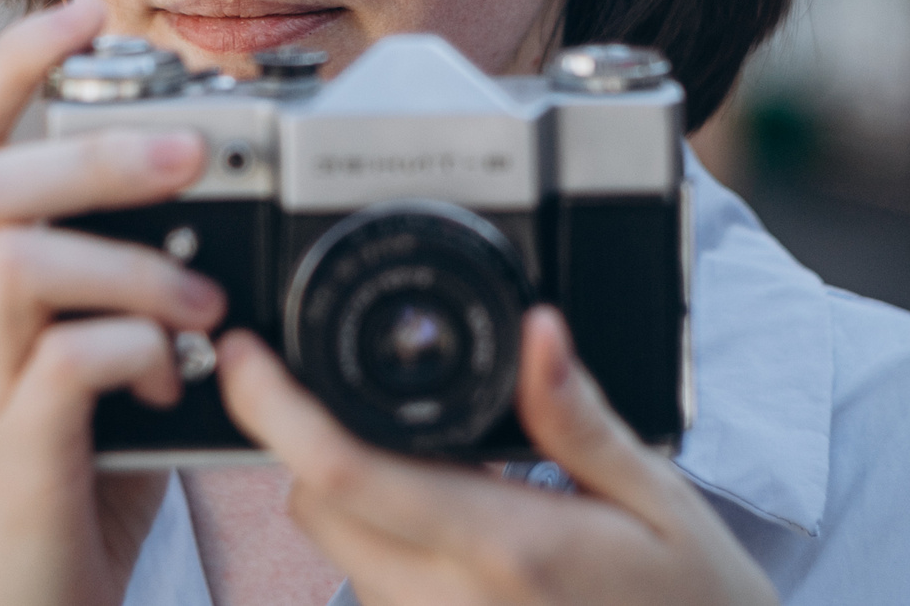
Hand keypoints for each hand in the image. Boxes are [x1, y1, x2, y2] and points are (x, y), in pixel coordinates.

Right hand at [0, 0, 227, 605]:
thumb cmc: (84, 468)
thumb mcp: (108, 342)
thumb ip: (140, 268)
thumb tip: (231, 188)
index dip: (10, 64)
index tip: (87, 13)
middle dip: (87, 149)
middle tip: (193, 151)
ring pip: (11, 263)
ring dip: (127, 260)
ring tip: (207, 301)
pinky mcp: (14, 456)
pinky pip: (57, 369)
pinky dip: (131, 351)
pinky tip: (178, 374)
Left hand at [217, 307, 775, 605]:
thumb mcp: (662, 499)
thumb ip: (581, 417)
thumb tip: (538, 330)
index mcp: (505, 546)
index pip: (345, 471)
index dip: (274, 407)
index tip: (246, 353)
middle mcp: (451, 604)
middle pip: (315, 505)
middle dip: (313, 438)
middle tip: (360, 387)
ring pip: (339, 549)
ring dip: (354, 492)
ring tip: (447, 457)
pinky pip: (378, 589)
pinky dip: (388, 540)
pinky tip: (462, 515)